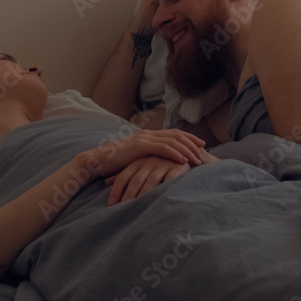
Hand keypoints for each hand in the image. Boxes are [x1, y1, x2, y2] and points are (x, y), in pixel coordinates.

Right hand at [78, 129, 206, 179]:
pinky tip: (184, 160)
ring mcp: (143, 138)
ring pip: (172, 141)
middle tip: (204, 151)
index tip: (201, 145)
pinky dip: (175, 153)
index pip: (172, 134)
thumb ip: (146, 159)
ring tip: (198, 159)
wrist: (95, 162)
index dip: (188, 138)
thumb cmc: (113, 165)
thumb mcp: (134, 160)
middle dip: (192, 143)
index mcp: (146, 136)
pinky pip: (162, 148)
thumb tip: (157, 166)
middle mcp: (147, 134)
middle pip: (176, 135)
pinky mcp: (139, 146)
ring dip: (187, 150)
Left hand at [103, 156, 190, 204]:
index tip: (110, 205)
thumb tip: (106, 183)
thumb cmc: (161, 163)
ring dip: (142, 196)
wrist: (188, 153)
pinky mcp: (178, 167)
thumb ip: (125, 173)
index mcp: (139, 161)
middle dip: (127, 196)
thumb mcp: (142, 166)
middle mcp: (149, 161)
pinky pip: (169, 179)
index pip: (124, 176)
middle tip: (120, 211)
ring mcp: (164, 163)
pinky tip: (158, 199)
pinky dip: (163, 189)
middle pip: (135, 180)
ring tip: (136, 208)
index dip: (116, 191)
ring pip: (150, 181)